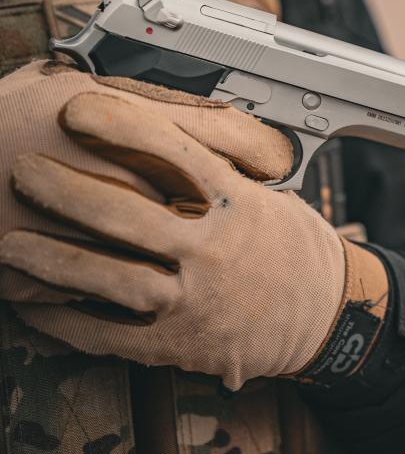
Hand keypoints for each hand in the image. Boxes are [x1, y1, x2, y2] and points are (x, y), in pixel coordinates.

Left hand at [0, 61, 386, 388]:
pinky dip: (65, 322)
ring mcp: (195, 301)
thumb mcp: (267, 191)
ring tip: (9, 244)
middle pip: (129, 216)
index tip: (76, 107)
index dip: (121, 126)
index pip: (175, 152)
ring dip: (54, 262)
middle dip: (68, 191)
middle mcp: (215, 249)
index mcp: (237, 202)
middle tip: (23, 171)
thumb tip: (166, 118)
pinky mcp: (178, 345)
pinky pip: (111, 336)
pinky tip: (31, 305)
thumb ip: (219, 160)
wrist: (325, 317)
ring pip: (112, 280)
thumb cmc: (291, 246)